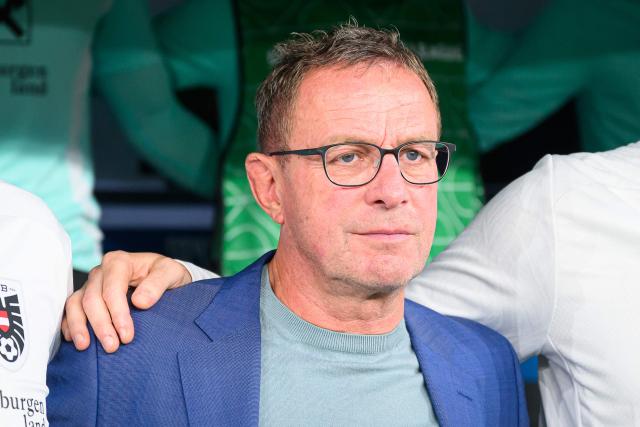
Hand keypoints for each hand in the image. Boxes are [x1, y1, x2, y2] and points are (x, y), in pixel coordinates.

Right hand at [62, 251, 192, 352]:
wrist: (163, 277)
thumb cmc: (166, 274)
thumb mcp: (172, 272)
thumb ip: (158, 283)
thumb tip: (140, 302)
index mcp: (119, 262)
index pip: (112, 290)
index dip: (117, 314)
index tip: (127, 335)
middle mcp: (101, 272)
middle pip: (92, 299)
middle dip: (101, 325)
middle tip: (112, 347)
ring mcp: (91, 284)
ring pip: (76, 304)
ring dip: (79, 326)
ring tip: (84, 347)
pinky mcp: (85, 297)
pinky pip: (70, 310)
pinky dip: (69, 324)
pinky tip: (74, 339)